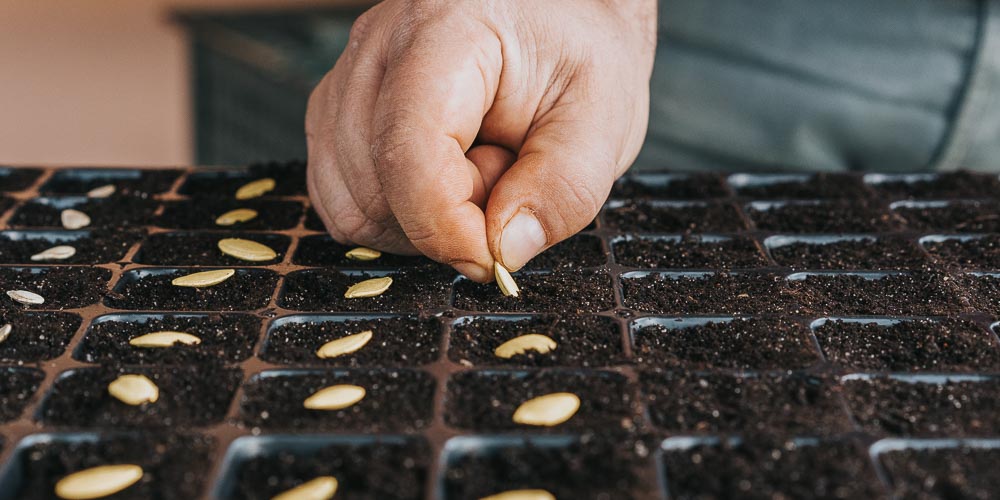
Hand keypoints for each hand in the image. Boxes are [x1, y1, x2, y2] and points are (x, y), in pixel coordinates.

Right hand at [306, 0, 655, 281]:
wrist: (558, 20)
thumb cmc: (581, 56)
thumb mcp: (606, 118)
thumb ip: (564, 189)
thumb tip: (504, 251)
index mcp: (447, 29)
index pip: (409, 150)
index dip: (447, 227)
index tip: (495, 258)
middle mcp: (379, 45)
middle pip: (373, 185)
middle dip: (442, 220)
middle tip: (505, 179)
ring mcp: (349, 77)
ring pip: (349, 201)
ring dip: (417, 220)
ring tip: (478, 172)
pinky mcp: (339, 110)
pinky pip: (342, 199)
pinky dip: (393, 216)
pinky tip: (443, 181)